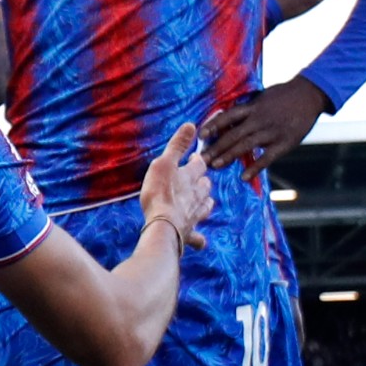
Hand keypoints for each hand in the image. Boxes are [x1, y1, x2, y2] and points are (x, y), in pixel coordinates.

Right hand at [138, 123, 212, 251]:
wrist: (163, 225)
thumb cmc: (160, 193)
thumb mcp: (165, 162)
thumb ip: (177, 145)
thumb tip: (191, 124)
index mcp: (190, 177)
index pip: (199, 165)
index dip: (198, 160)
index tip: (196, 157)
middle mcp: (196, 196)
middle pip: (205, 186)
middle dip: (203, 181)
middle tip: (199, 178)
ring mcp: (194, 215)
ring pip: (205, 207)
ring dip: (205, 202)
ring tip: (203, 201)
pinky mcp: (189, 232)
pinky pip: (197, 237)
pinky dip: (199, 238)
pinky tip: (200, 241)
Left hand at [199, 77, 327, 180]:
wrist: (310, 95)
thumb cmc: (284, 95)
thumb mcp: (263, 97)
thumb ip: (248, 109)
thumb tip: (229, 118)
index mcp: (253, 107)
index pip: (228, 117)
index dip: (213, 125)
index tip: (201, 135)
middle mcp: (259, 119)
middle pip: (233, 134)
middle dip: (216, 147)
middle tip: (201, 158)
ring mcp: (271, 132)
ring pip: (245, 146)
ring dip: (229, 156)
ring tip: (215, 165)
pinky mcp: (284, 143)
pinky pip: (267, 158)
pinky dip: (255, 168)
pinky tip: (243, 177)